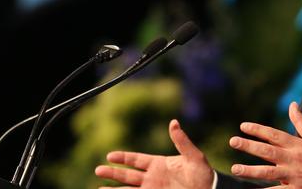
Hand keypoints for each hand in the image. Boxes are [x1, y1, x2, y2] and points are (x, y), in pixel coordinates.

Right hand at [95, 119, 213, 188]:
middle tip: (98, 170)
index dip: (123, 158)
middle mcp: (153, 177)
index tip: (109, 155)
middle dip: (113, 173)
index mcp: (159, 164)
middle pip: (128, 175)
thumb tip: (173, 122)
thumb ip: (182, 141)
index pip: (136, 160)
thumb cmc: (203, 173)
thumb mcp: (194, 156)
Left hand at [229, 102, 301, 188]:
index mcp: (297, 145)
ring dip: (250, 171)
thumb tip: (292, 104)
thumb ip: (301, 121)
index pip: (274, 134)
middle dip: (249, 146)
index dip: (258, 129)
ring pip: (268, 172)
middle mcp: (293, 159)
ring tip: (235, 169)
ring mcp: (293, 175)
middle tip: (233, 141)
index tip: (243, 126)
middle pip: (267, 151)